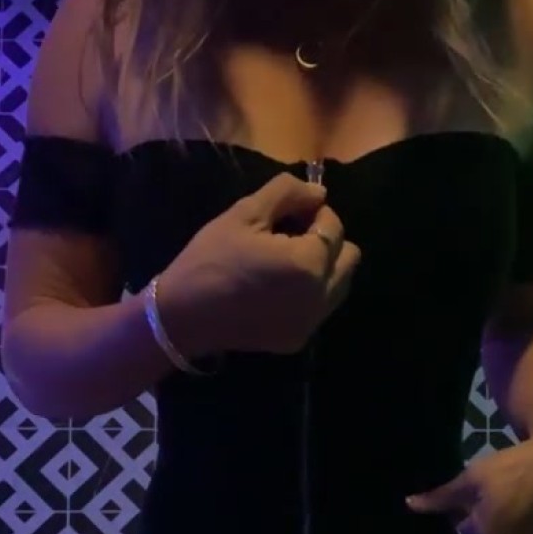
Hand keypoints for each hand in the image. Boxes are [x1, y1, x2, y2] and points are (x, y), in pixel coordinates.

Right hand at [157, 173, 360, 359]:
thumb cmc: (210, 259)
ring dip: (324, 267)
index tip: (288, 212)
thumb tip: (319, 193)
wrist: (184, 317)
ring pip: (340, 285)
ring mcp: (311, 323)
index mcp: (308, 263)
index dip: (313, 212)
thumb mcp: (245, 213)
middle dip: (326, 240)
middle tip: (291, 236)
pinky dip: (310, 293)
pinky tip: (278, 288)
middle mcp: (319, 297)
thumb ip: (288, 194)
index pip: (333, 226)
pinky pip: (321, 308)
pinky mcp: (299, 340)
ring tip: (286, 262)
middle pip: (348, 257)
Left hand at [406, 426, 532, 533]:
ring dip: (492, 518)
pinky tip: (514, 498)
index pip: (456, 528)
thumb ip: (440, 498)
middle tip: (480, 490)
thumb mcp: (470, 479)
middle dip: (473, 517)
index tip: (463, 492)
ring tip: (498, 492)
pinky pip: (513, 533)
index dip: (457, 509)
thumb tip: (410, 505)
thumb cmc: (509, 469)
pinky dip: (510, 519)